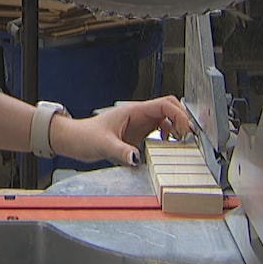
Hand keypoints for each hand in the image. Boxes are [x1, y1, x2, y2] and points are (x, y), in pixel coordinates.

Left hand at [49, 95, 190, 166]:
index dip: (179, 115)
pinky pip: (160, 128)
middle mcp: (139, 114)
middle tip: (187, 137)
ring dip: (177, 126)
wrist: (75, 139)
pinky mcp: (138, 131)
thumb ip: (121, 152)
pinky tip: (166, 146)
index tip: (186, 130)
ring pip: (167, 117)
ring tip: (181, 143)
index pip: (164, 105)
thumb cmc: (85, 137)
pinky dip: (169, 134)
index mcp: (133, 111)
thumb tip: (136, 158)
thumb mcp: (103, 145)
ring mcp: (140, 122)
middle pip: (170, 107)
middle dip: (182, 118)